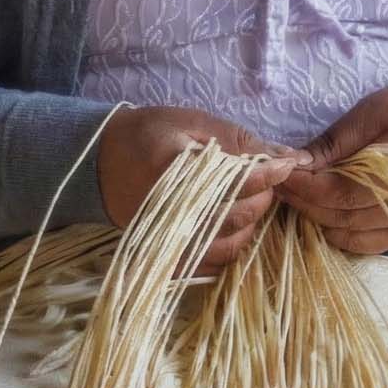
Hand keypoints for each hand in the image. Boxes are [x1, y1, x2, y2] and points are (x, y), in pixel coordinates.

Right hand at [95, 105, 299, 267]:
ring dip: (249, 225)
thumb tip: (288, 156)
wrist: (99, 164)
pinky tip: (228, 227)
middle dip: (262, 199)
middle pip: (238, 216)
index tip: (286, 165)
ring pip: (230, 245)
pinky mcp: (166, 257)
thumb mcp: (192, 124)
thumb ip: (240, 140)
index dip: (270, 173)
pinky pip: (211, 264)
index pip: (238, 180)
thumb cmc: (148, 135)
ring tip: (245, 204)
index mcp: (175, 170)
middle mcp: (171, 211)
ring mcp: (168, 240)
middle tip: (262, 183)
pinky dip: (228, 247)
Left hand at [276, 70, 387, 254]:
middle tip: (280, 185)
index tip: (279, 174)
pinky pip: (368, 243)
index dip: (304, 188)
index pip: (339, 193)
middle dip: (304, 203)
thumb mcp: (367, 115)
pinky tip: (324, 214)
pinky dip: (341, 234)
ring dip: (318, 220)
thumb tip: (292, 163)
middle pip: (341, 218)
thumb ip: (331, 144)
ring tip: (298, 197)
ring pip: (350, 235)